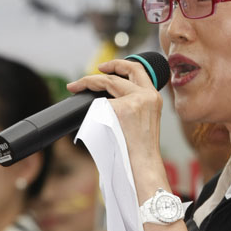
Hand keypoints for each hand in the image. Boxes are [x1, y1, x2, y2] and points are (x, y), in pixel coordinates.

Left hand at [67, 60, 168, 200]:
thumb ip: (133, 105)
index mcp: (154, 97)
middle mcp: (146, 95)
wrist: (142, 165)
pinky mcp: (121, 109)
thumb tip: (108, 98)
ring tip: (76, 88)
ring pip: (108, 82)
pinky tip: (86, 116)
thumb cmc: (140, 150)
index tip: (105, 68)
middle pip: (123, 70)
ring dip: (89, 83)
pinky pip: (99, 102)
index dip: (121, 65)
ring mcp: (134, 101)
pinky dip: (90, 108)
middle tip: (87, 76)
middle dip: (104, 68)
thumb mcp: (144, 121)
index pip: (138, 70)